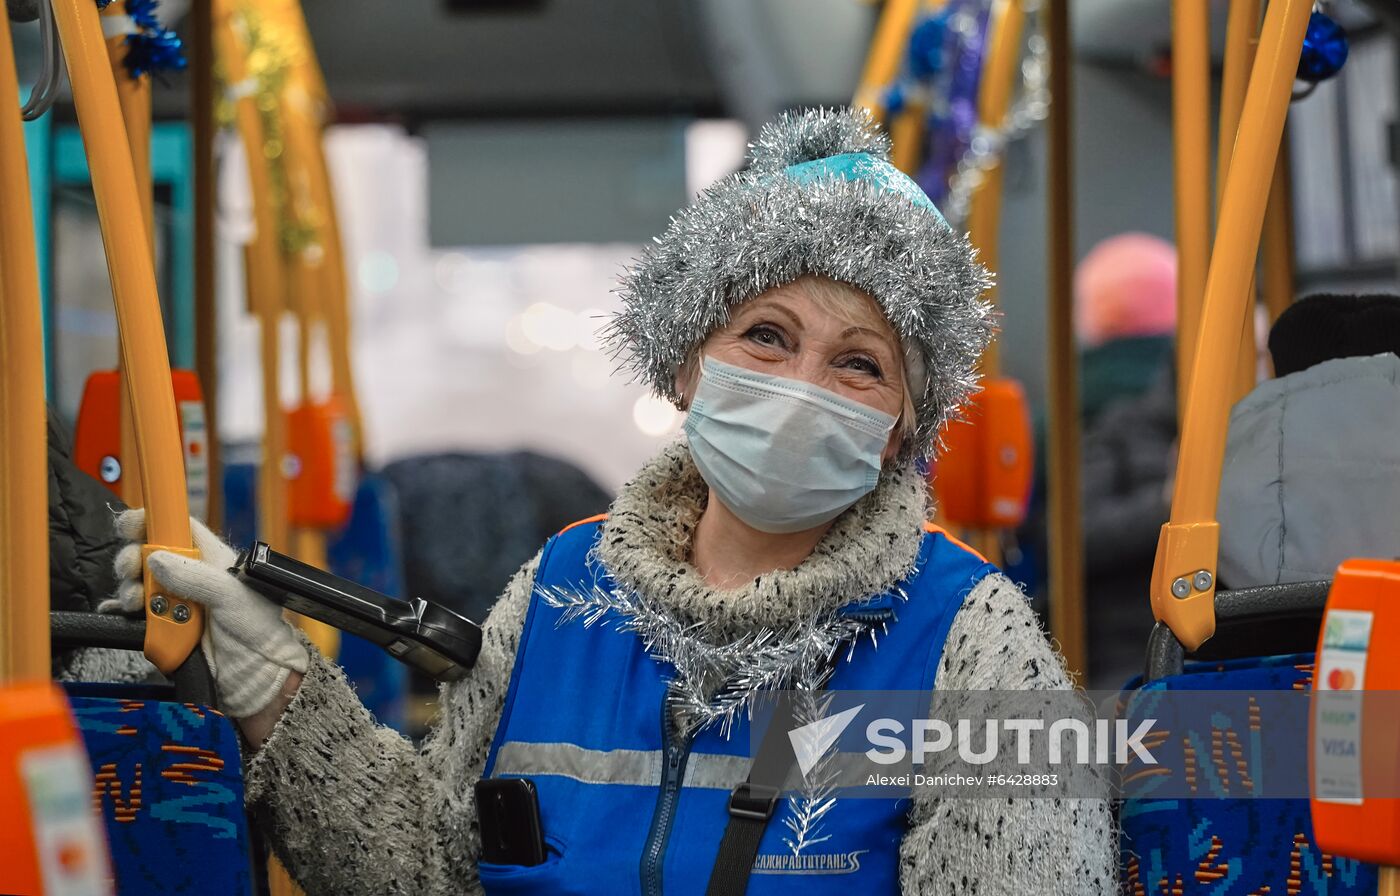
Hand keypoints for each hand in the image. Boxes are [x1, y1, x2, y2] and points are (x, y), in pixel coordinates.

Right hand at [105, 509, 308, 718]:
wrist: (256, 679)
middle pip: (152, 554)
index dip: (155, 521)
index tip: (131, 523)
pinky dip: (122, 610)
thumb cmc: (260, 634)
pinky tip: (120, 610)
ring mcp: (177, 603)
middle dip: (134, 558)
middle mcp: (193, 578)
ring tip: (135, 600)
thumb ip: (196, 577)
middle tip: (130, 569)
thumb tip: (157, 558)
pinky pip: (137, 613)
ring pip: (141, 583)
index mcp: (214, 562)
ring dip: (130, 587)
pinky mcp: (165, 628)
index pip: (181, 529)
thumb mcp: (232, 598)